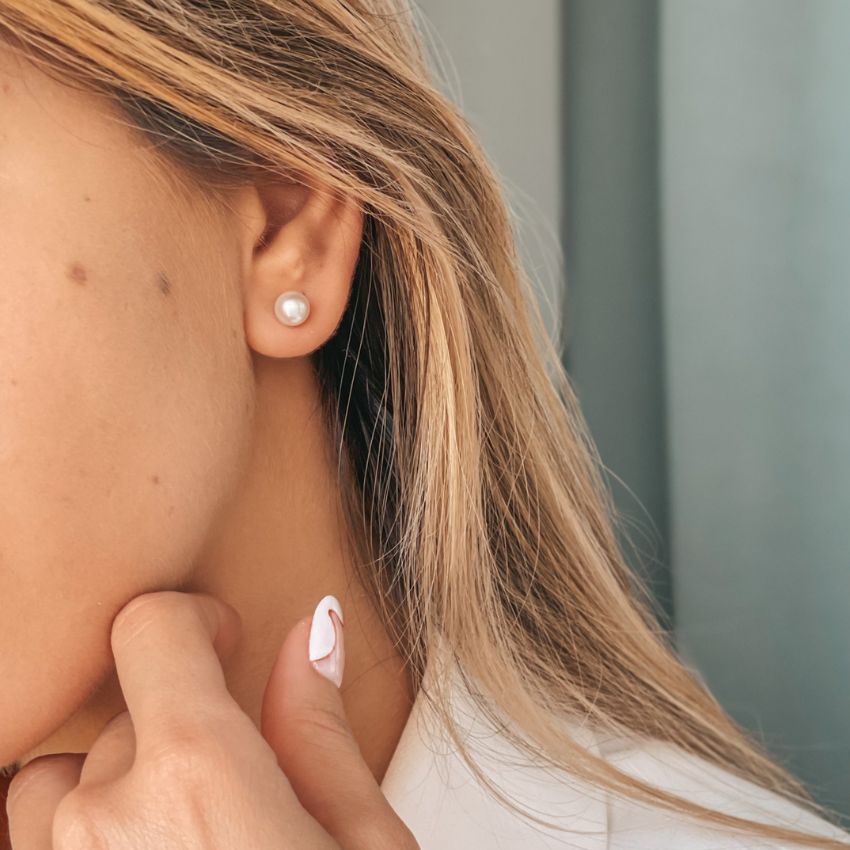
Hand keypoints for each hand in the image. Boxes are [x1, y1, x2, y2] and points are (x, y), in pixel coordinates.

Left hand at [5, 590, 418, 848]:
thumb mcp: (364, 845)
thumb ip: (319, 728)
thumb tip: (314, 630)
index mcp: (197, 777)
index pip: (150, 626)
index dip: (192, 620)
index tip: (223, 640)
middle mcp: (103, 825)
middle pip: (119, 717)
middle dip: (175, 731)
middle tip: (236, 784)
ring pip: (51, 787)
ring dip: (106, 793)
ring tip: (176, 834)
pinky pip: (31, 848)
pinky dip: (72, 842)